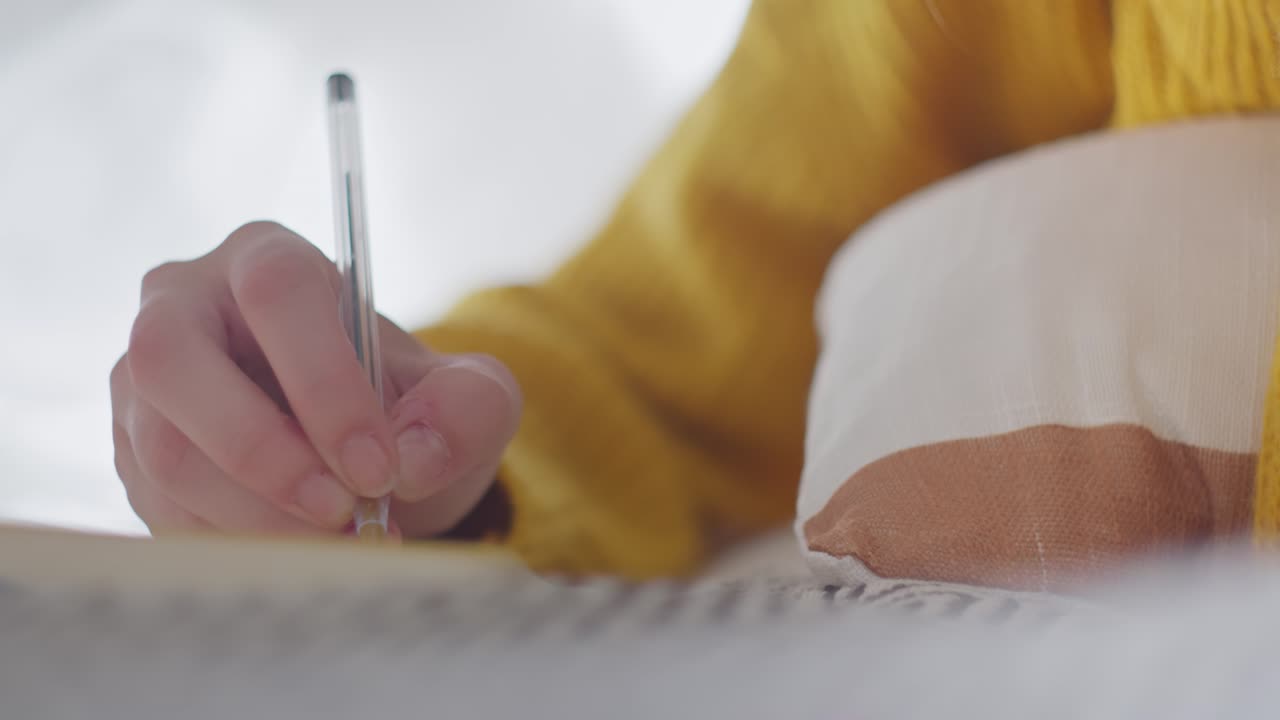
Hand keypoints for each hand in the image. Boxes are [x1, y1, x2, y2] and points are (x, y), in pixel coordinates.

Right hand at [110, 221, 521, 538]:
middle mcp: (186, 303)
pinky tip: (294, 549)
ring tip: (333, 541)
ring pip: (162, 444)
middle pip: (172, 356)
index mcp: (270, 259)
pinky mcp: (130, 450)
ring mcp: (144, 380)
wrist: (360, 456)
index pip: (277, 291)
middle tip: (340, 512)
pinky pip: (156, 502)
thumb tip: (414, 457)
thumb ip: (469, 409)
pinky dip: (231, 540)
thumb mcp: (469, 398)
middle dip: (262, 449)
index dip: (324, 381)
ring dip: (252, 511)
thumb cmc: (407, 409)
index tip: (378, 466)